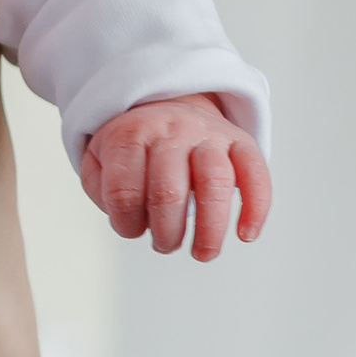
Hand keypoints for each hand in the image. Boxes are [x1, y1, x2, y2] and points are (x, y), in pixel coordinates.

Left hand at [80, 96, 270, 260]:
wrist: (169, 103)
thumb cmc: (135, 145)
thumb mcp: (99, 159)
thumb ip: (102, 189)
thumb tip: (130, 219)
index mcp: (131, 134)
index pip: (123, 190)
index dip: (126, 223)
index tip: (132, 230)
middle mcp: (171, 130)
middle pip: (168, 190)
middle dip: (166, 233)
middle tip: (165, 244)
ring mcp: (209, 134)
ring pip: (214, 182)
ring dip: (209, 229)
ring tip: (203, 253)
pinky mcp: (240, 141)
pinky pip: (255, 172)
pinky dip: (256, 207)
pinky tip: (246, 234)